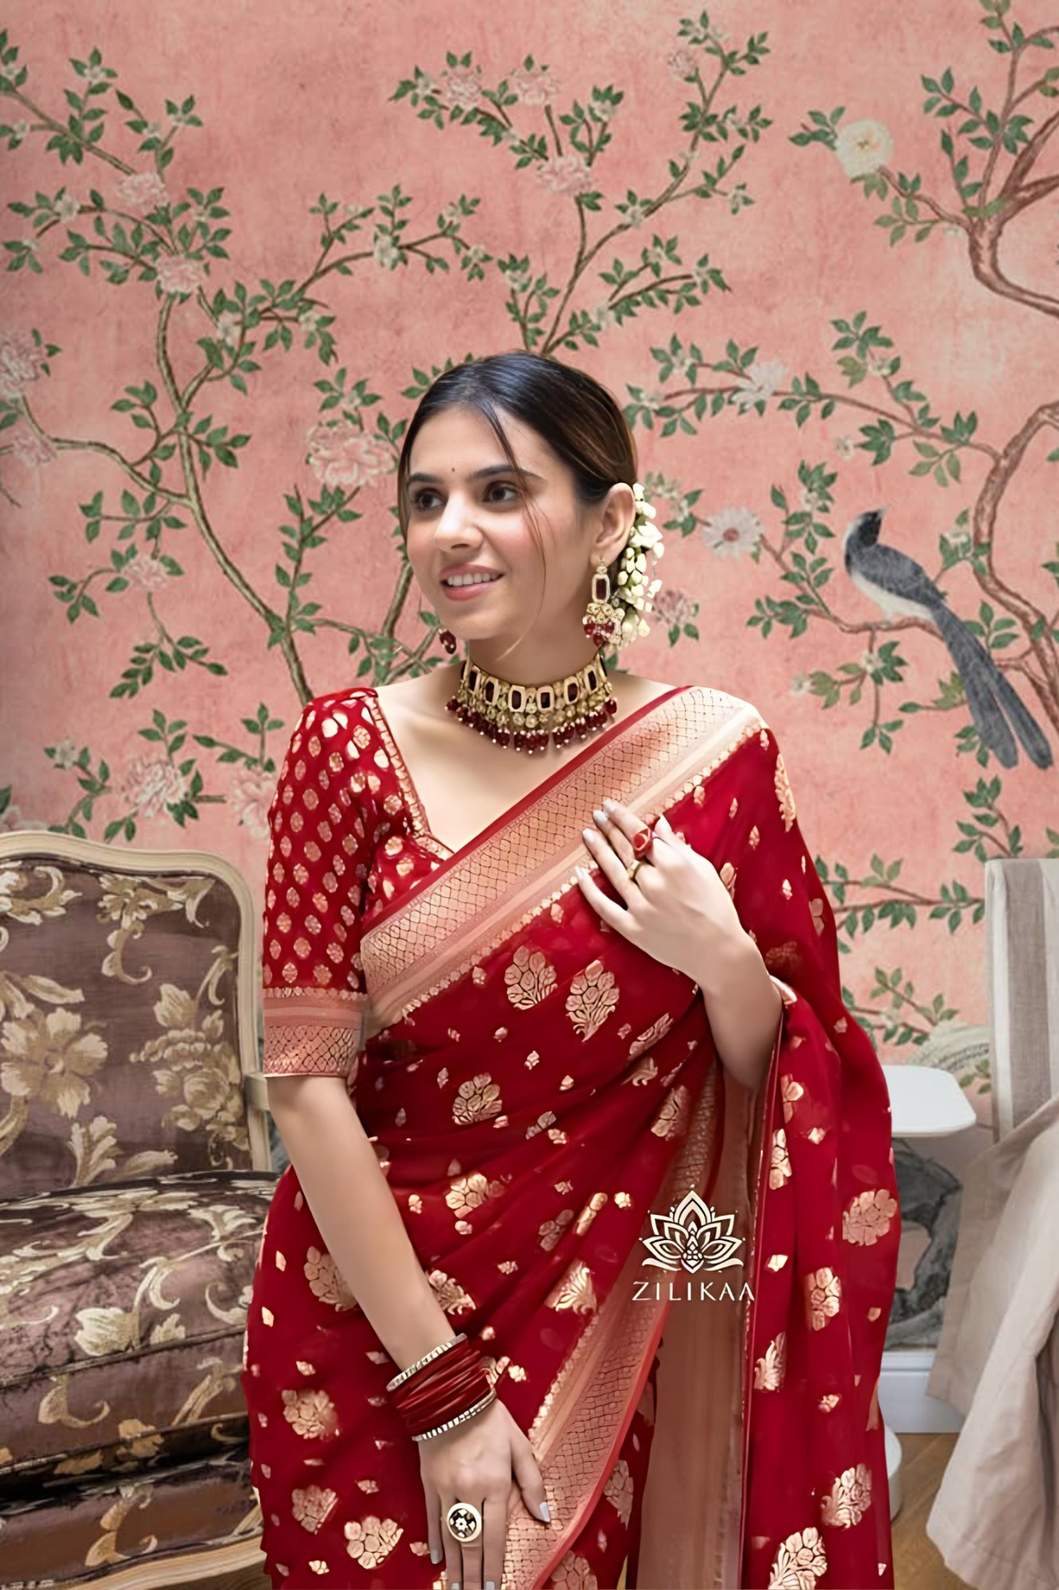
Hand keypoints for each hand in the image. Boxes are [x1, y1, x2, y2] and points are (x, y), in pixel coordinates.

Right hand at [420, 1396, 549, 1589]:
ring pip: (451, 1537)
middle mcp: (470, 1491)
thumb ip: (532, 1481)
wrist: (451, 1394)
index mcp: (495, 1483)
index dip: (495, 1566)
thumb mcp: (519, 1444)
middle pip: (472, 1544)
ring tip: (457, 1588)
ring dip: (455, 1567)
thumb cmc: (491, 1418)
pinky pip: (432, 1519)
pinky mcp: (429, 1483)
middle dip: (474, 1576)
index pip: (496, 1536)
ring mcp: (446, 1489)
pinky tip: (439, 1560)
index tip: (494, 1589)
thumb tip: (544, 1515)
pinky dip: (436, 1541)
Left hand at [576, 797, 746, 981]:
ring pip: (613, 873)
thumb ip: (678, 846)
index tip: (609, 806)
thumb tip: (658, 824)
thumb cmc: (716, 907)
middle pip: (625, 850)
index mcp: (674, 865)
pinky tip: (579, 874)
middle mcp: (654, 883)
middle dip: (609, 829)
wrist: (718, 951)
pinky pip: (605, 908)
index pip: (640, 834)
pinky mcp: (633, 929)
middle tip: (597, 815)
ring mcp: (641, 907)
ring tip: (588, 834)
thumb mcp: (704, 870)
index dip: (622, 818)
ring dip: (598, 851)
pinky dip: (590, 891)